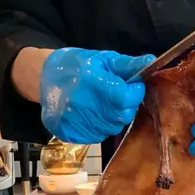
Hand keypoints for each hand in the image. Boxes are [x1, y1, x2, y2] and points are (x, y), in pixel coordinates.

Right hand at [40, 48, 154, 143]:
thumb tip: (150, 62)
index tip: (132, 87)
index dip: (134, 93)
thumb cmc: (76, 66)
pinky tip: (91, 113)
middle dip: (125, 106)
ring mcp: (73, 121)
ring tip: (100, 103)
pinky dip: (99, 126)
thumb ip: (127, 65)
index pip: (125, 97)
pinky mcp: (68, 133)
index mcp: (91, 82)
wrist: (44, 78)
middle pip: (121, 115)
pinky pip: (97, 136)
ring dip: (112, 117)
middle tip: (115, 95)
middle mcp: (81, 104)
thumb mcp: (102, 59)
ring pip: (111, 128)